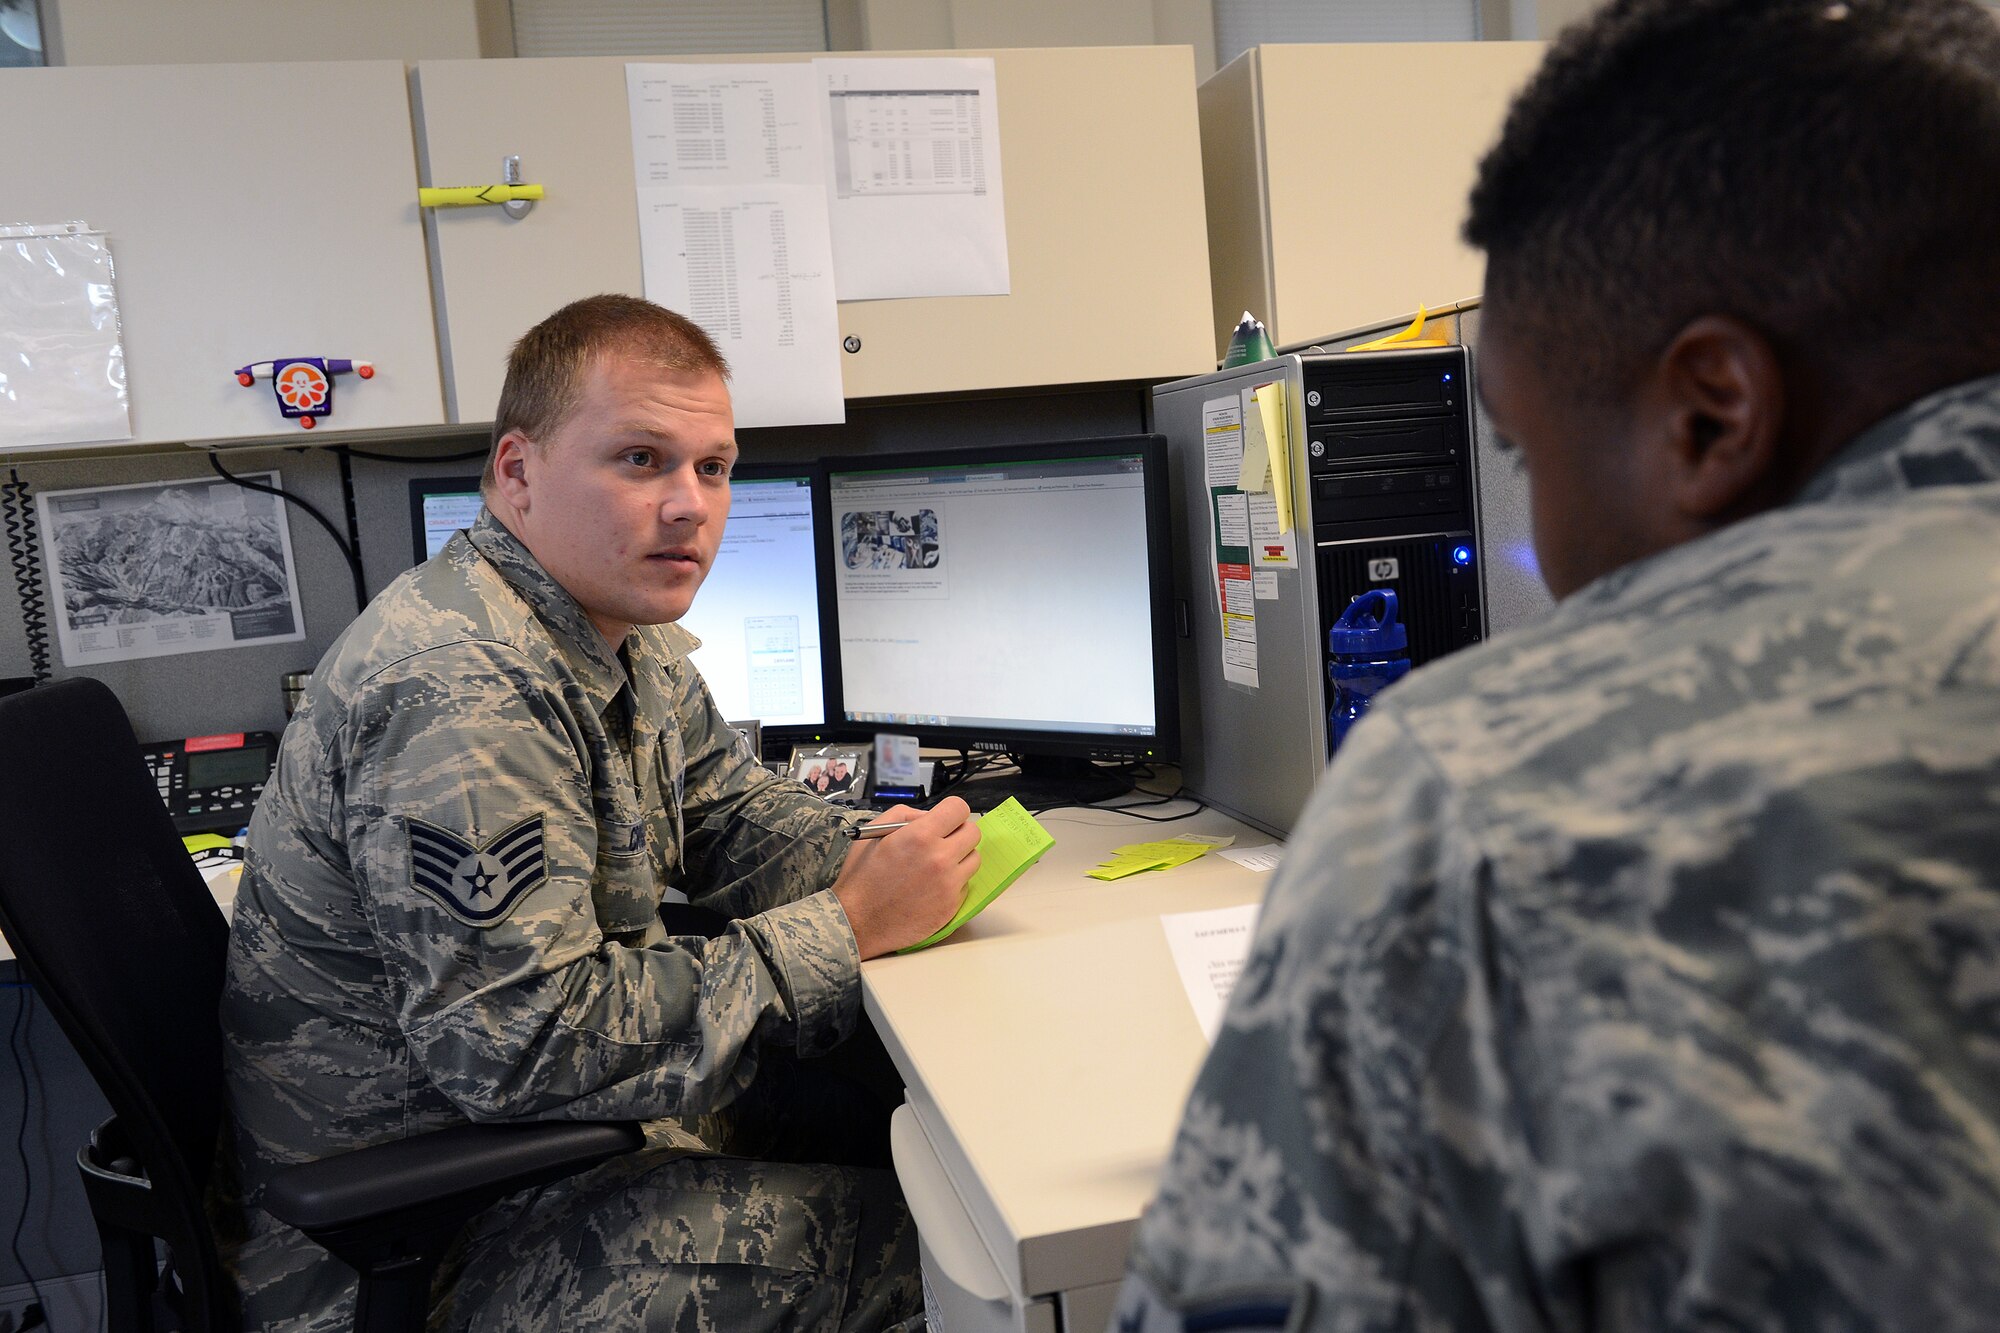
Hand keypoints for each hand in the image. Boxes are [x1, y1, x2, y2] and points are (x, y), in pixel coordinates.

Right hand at [831, 798, 979, 958]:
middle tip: (943, 841)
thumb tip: (930, 816)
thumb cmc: (863, 877)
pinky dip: (953, 883)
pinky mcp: (952, 906)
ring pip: (974, 859)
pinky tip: (931, 887)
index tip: (945, 819)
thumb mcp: (875, 833)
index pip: (959, 809)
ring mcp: (949, 884)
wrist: (858, 921)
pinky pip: (965, 884)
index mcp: (921, 836)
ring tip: (936, 866)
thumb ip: (907, 816)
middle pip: (973, 832)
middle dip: (959, 833)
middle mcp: (940, 858)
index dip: (951, 812)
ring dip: (960, 858)